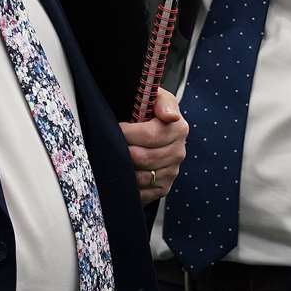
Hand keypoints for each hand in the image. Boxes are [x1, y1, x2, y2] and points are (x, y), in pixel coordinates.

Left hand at [121, 87, 187, 203]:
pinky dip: (131, 186)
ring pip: (142, 177)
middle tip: (112, 143)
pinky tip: (124, 172)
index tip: (117, 127)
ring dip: (125, 168)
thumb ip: (163, 101)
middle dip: (123, 150)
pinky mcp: (164, 187)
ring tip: (117, 156)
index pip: (150, 135)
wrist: (151, 127)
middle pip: (144, 158)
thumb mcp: (157, 97)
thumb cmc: (149, 110)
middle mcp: (179, 152)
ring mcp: (172, 171)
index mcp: (178, 128)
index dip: (128, 132)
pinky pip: (144, 193)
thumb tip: (170, 116)